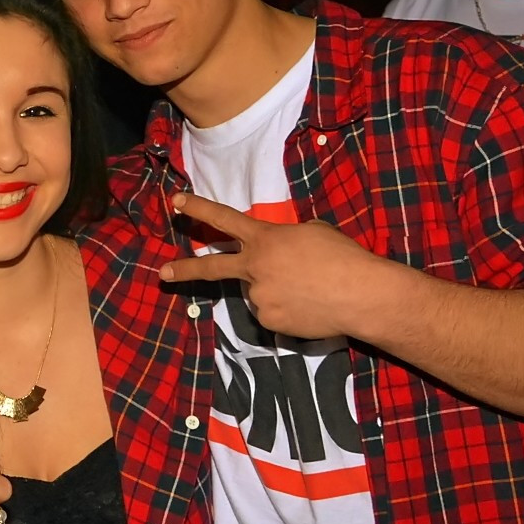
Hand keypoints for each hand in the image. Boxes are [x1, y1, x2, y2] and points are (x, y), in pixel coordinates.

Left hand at [159, 193, 390, 339]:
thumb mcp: (314, 232)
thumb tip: (281, 253)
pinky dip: (287, 311)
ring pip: (259, 293)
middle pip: (213, 267)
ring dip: (276, 292)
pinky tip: (308, 307)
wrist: (359, 294)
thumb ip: (287, 239)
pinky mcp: (268, 321)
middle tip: (163, 272)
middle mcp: (254, 268)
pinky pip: (272, 313)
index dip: (199, 209)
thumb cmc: (343, 257)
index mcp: (265, 239)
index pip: (224, 219)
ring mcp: (259, 296)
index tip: (176, 202)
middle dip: (185, 269)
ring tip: (308, 292)